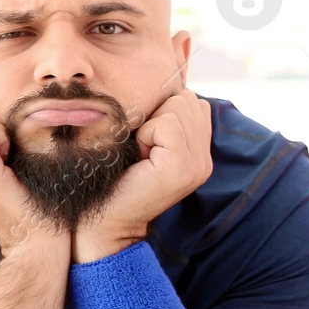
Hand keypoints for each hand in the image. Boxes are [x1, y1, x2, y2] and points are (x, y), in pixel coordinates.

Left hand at [74, 91, 213, 260]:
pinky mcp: (182, 167)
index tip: (144, 144)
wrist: (103, 224)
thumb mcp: (143, 144)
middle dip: (157, 115)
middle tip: (141, 150)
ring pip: (179, 107)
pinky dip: (147, 134)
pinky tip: (140, 158)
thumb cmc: (113, 181)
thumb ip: (162, 120)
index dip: (161, 112)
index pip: (191, 102)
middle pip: (187, 100)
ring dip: (151, 124)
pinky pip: (169, 123)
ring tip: (140, 154)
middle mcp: (205, 159)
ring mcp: (198, 165)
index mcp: (199, 153)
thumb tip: (164, 84)